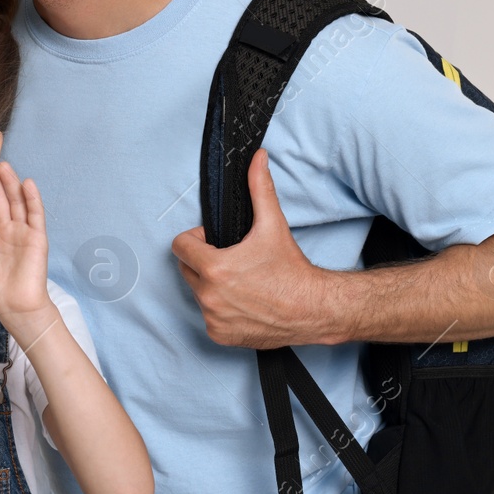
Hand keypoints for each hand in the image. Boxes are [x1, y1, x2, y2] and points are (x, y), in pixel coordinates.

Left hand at [170, 149, 333, 347]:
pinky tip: (244, 302)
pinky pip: (209, 316)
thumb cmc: (292, 270)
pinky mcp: (220, 335)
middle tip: (232, 260)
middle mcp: (209, 296)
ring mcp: (213, 318)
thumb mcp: (273, 225)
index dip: (196, 240)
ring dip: (212, 286)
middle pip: (187, 269)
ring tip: (241, 282)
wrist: (314, 310)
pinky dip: (220, 310)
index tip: (214, 241)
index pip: (179, 246)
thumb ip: (259, 188)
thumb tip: (257, 158)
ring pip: (198, 293)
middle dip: (204, 261)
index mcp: (214, 268)